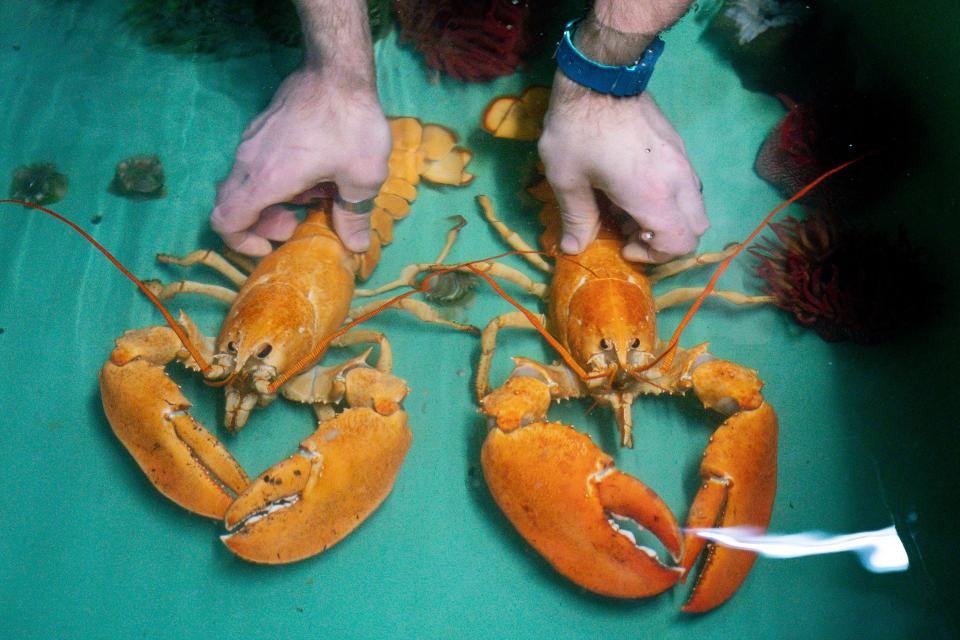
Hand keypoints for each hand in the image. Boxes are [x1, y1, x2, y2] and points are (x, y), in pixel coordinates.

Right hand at [210, 67, 390, 254]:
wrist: (338, 70)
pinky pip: (255, 165)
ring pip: (244, 185)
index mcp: (267, 179)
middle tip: (296, 223)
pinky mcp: (261, 129)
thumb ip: (353, 215)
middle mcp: (249, 161)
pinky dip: (275, 180)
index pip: (224, 221)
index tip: (272, 244)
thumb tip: (355, 245)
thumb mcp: (362, 177)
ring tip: (312, 197)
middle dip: (260, 224)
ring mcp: (251, 142)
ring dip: (270, 201)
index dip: (241, 243)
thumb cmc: (350, 124)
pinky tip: (312, 173)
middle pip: (231, 206)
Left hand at [538, 72, 706, 262]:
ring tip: (631, 209)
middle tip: (630, 231)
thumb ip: (576, 218)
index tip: (624, 245)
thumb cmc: (577, 130)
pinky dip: (670, 197)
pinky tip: (635, 186)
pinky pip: (687, 184)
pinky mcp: (678, 144)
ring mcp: (682, 159)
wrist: (598, 76)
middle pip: (696, 229)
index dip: (655, 256)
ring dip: (669, 218)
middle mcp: (678, 180)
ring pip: (695, 205)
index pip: (679, 243)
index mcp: (653, 195)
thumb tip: (574, 248)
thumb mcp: (566, 179)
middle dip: (667, 240)